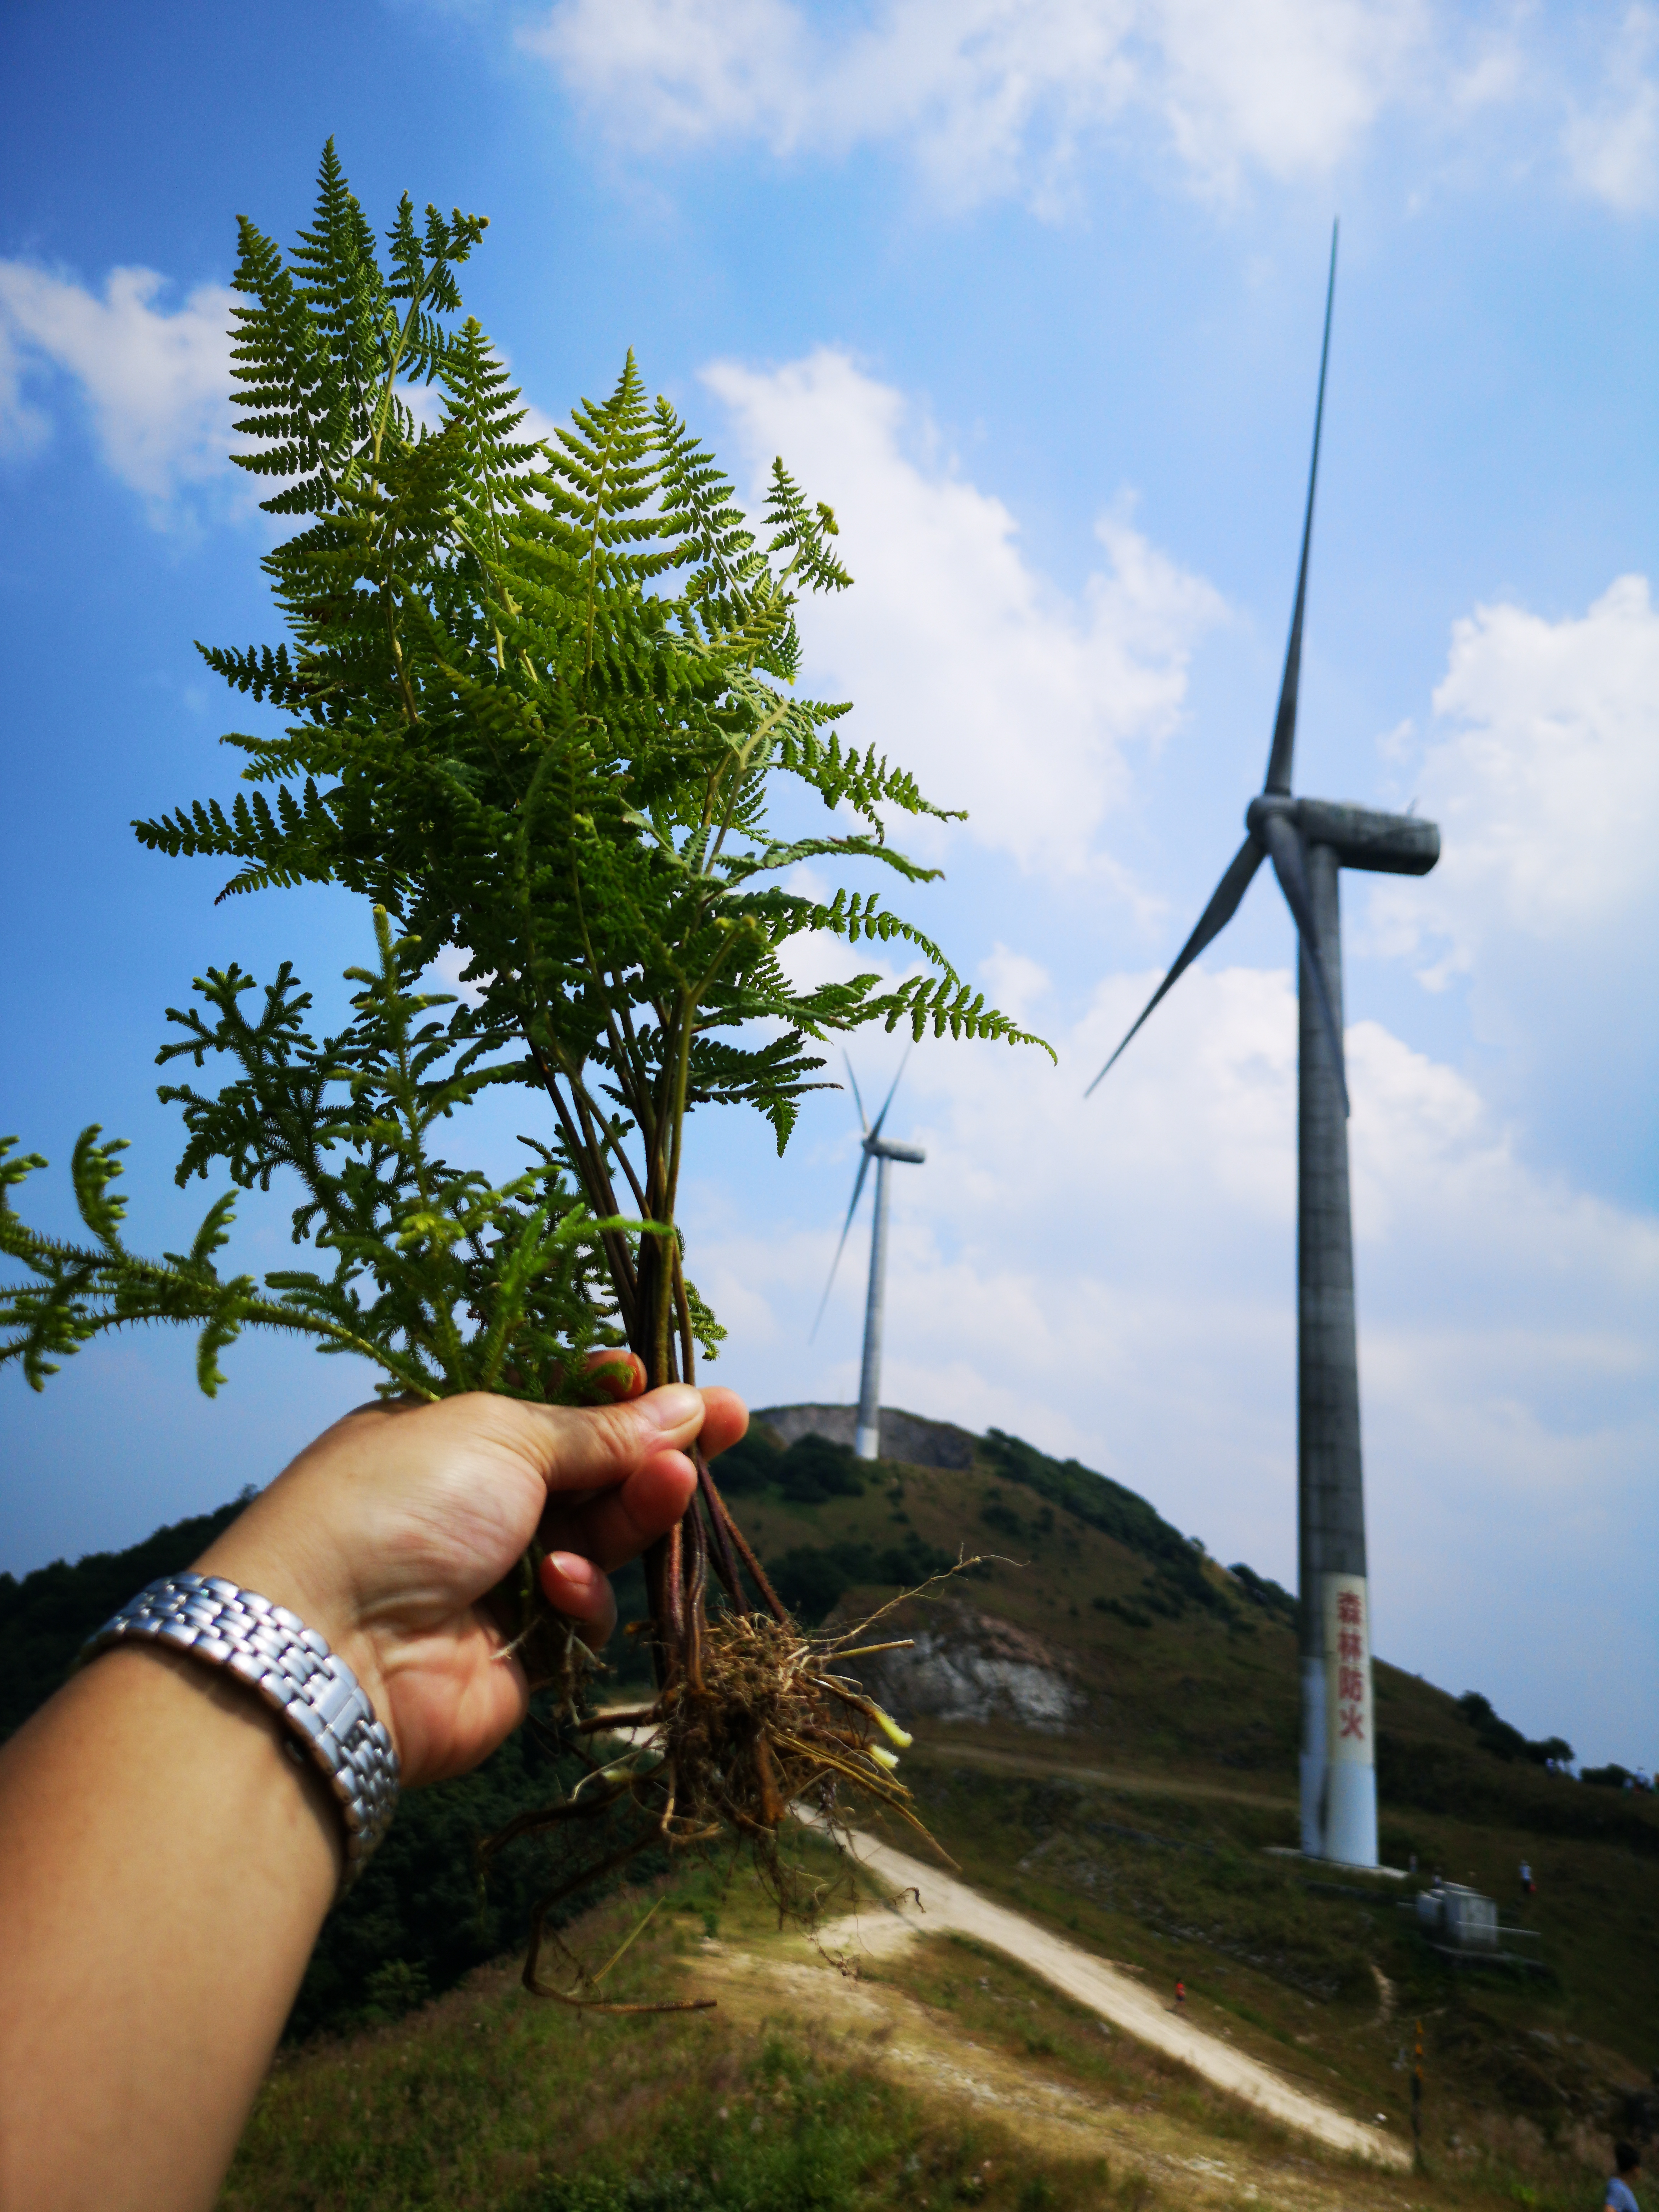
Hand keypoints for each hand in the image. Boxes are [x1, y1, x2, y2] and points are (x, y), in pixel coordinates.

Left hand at [194, 1366, 747, 1788]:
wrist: (329, 1644)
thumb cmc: (400, 1505)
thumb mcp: (503, 1432)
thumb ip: (598, 1429)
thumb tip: (681, 1404)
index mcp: (450, 1434)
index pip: (555, 1407)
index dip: (621, 1398)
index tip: (681, 1387)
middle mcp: (471, 1504)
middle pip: (589, 1472)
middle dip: (656, 1450)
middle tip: (728, 1424)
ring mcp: (492, 1579)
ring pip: (597, 1539)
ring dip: (635, 1512)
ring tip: (671, 1487)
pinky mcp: (515, 1652)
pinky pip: (579, 1613)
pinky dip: (581, 1595)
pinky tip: (561, 1582)